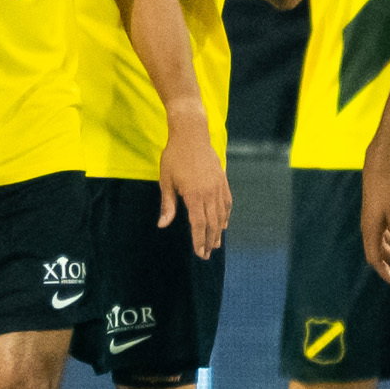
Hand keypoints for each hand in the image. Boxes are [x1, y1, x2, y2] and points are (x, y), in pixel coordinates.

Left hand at [157, 119, 230, 255]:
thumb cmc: (174, 156)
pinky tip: (224, 224)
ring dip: (219, 231)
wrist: (191, 134)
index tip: (199, 253)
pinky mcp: (222, 179)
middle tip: (207, 254)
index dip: (199, 240)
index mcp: (194, 195)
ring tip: (216, 244)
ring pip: (221, 214)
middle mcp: (209, 193)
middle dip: (209, 240)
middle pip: (212, 223)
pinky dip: (226, 215)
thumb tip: (162, 225)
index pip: (199, 224)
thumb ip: (167, 204)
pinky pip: (227, 202)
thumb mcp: (166, 180)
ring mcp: (218, 186)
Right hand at [361, 166, 389, 284]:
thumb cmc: (388, 193)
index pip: (376, 260)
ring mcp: (371, 224)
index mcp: (371, 233)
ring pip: (380, 247)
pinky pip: (382, 237)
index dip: (385, 273)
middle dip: (389, 269)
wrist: (377, 172)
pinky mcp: (374, 217)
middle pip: (377, 256)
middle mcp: (368, 231)